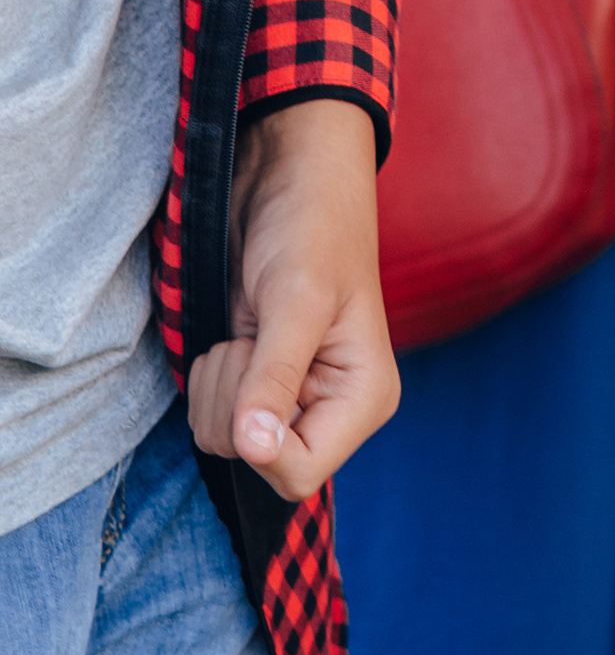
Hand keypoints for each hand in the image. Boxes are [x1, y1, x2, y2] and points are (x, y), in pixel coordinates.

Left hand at [186, 100, 397, 503]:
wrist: (286, 180)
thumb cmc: (310, 227)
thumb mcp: (295, 300)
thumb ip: (275, 378)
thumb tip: (254, 448)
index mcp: (364, 399)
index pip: (298, 474)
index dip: (259, 439)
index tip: (253, 368)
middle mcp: (331, 410)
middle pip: (254, 463)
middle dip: (233, 400)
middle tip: (254, 338)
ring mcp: (293, 400)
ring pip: (224, 441)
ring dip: (218, 383)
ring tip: (249, 329)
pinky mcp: (258, 385)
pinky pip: (211, 415)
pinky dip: (210, 376)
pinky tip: (239, 333)